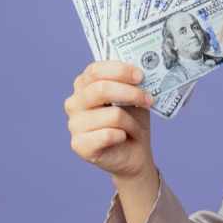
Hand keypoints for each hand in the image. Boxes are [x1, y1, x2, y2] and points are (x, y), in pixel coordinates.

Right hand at [64, 61, 155, 180]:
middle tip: (148, 99)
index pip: (95, 70)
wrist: (135, 152)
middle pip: (101, 89)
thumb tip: (140, 71)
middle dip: (131, 93)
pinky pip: (108, 135)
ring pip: (112, 115)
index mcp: (84, 85)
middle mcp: (74, 102)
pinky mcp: (79, 145)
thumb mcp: (134, 97)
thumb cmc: (132, 120)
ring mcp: (74, 124)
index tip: (140, 76)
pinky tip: (122, 138)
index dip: (120, 70)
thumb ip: (131, 82)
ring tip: (134, 128)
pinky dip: (122, 136)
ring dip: (131, 122)